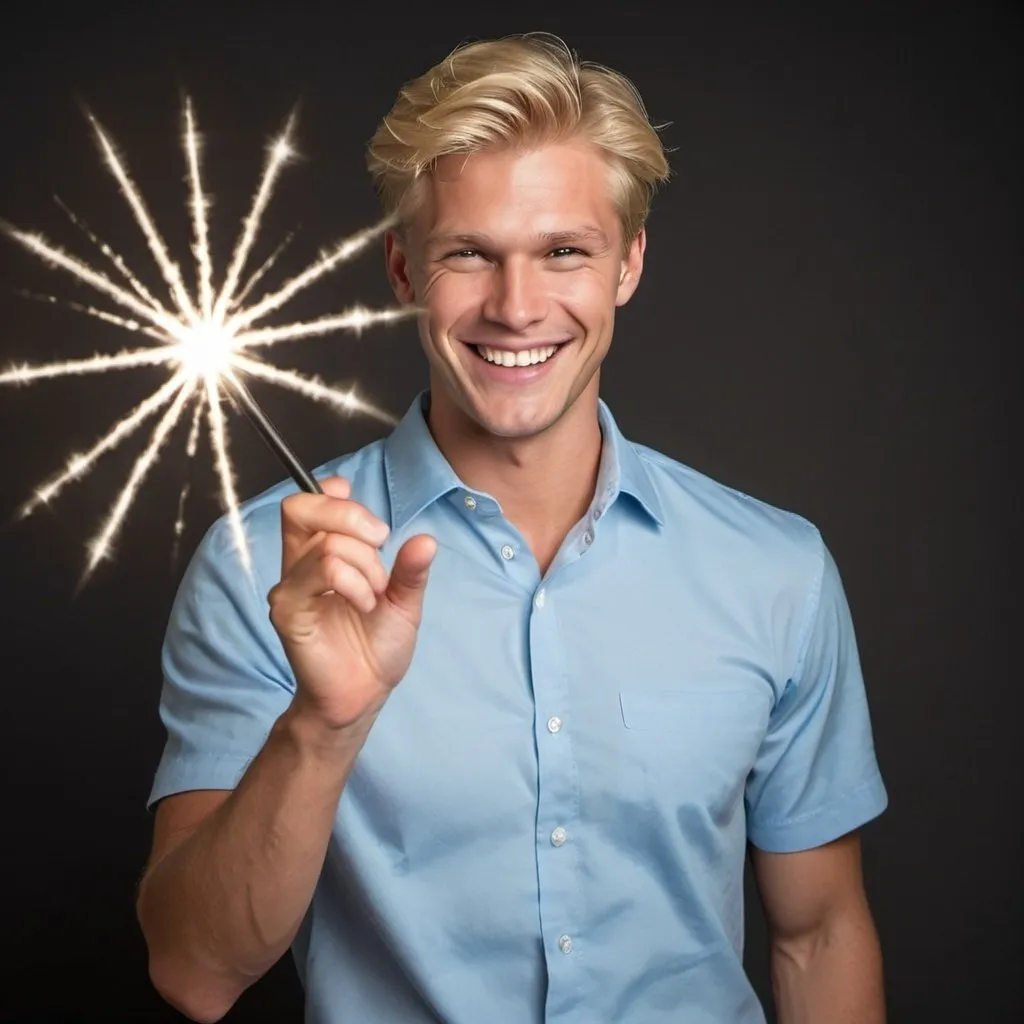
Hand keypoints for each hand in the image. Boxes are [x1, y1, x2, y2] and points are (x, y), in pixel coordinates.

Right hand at [268, 476, 436, 731]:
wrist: (365, 693)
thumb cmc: (376, 647)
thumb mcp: (404, 600)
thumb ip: (410, 569)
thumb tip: (426, 539)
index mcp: (320, 552)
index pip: (311, 500)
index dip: (336, 496)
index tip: (373, 528)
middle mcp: (298, 564)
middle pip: (302, 507)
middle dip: (352, 517)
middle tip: (381, 546)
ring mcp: (290, 586)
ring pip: (326, 543)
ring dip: (365, 566)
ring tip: (375, 595)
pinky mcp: (288, 609)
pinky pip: (322, 571)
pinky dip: (354, 584)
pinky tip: (364, 606)